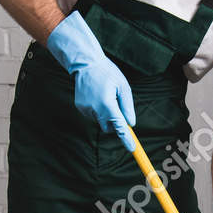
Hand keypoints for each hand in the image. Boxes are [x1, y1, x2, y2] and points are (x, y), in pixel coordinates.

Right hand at [46, 10, 136, 150]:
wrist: (85, 63)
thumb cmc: (108, 73)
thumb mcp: (123, 87)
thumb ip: (127, 107)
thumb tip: (131, 124)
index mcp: (107, 104)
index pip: (119, 127)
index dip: (126, 139)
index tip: (132, 148)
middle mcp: (95, 109)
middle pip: (109, 128)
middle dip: (115, 123)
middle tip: (118, 108)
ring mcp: (85, 109)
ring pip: (101, 121)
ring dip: (106, 114)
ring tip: (105, 95)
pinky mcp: (80, 107)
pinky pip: (93, 115)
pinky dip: (97, 110)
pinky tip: (96, 96)